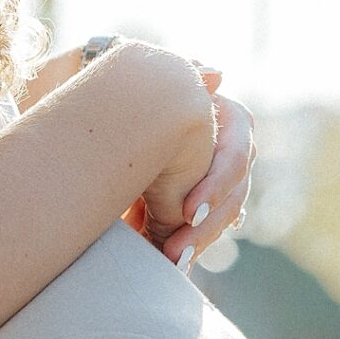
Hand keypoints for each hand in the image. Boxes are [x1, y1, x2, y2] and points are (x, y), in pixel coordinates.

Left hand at [138, 68, 253, 269]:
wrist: (104, 119)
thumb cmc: (129, 91)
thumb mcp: (149, 83)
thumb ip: (183, 79)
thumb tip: (217, 74)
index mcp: (226, 117)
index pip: (235, 152)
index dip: (217, 183)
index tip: (188, 211)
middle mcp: (230, 148)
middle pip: (235, 192)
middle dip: (207, 226)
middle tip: (174, 252)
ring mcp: (219, 177)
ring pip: (226, 215)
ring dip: (200, 240)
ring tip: (171, 262)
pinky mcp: (202, 200)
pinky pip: (207, 227)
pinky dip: (191, 244)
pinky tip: (174, 264)